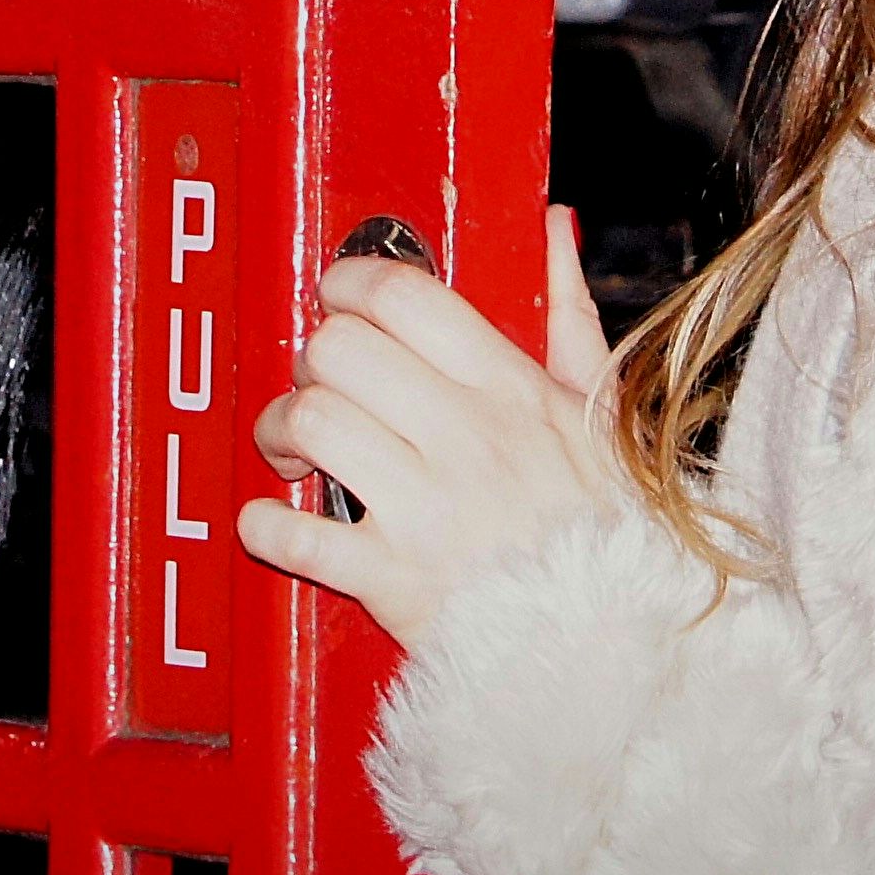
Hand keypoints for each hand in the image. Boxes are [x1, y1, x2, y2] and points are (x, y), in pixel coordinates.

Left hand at [238, 204, 621, 647]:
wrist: (608, 647)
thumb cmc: (603, 528)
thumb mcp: (599, 411)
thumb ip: (567, 312)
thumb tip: (552, 228)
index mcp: (511, 390)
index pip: (403, 296)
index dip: (347, 282)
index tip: (335, 295)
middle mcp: (465, 439)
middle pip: (338, 349)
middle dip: (312, 360)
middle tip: (322, 383)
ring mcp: (425, 509)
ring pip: (308, 421)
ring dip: (281, 431)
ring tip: (297, 450)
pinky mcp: (390, 579)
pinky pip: (292, 532)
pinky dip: (267, 525)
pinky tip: (279, 518)